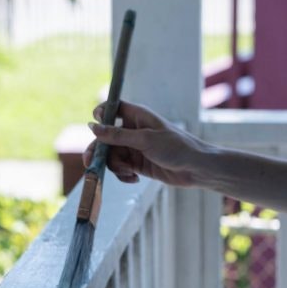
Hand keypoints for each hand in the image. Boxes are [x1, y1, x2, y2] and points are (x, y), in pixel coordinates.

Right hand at [83, 100, 209, 187]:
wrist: (196, 169)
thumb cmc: (176, 147)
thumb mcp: (145, 140)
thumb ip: (117, 136)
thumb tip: (92, 127)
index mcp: (137, 116)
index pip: (112, 108)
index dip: (100, 115)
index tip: (93, 127)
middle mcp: (133, 130)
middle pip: (105, 137)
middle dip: (98, 150)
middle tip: (90, 162)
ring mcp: (135, 147)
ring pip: (111, 155)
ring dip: (114, 166)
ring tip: (127, 172)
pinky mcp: (137, 164)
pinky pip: (120, 168)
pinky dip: (123, 174)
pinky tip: (134, 179)